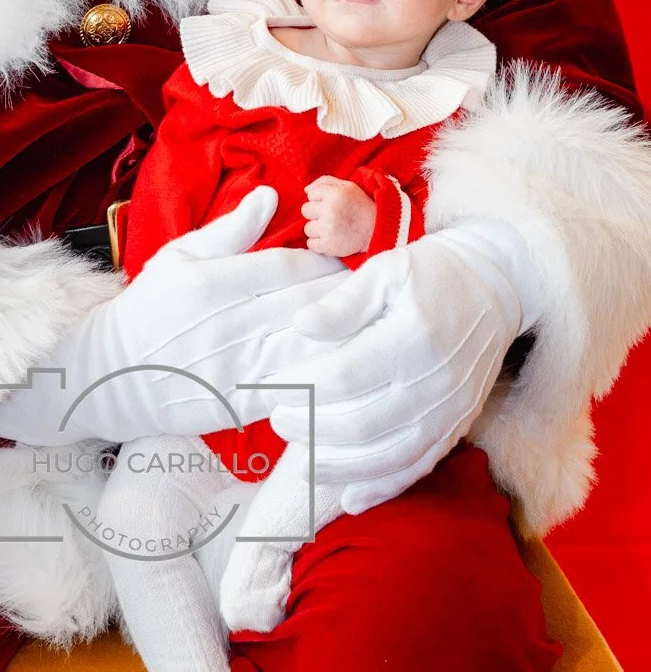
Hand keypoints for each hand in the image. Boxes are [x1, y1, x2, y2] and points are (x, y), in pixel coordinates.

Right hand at [0, 187, 349, 444]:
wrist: (113, 376)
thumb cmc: (149, 308)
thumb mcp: (178, 255)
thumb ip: (230, 229)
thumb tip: (270, 195)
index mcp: (213, 282)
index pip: (291, 266)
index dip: (325, 261)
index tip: (341, 258)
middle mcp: (228, 325)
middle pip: (309, 304)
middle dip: (344, 294)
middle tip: (367, 288)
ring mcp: (236, 369)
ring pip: (310, 347)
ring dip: (343, 334)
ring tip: (365, 323)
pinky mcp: (241, 405)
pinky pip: (296, 388)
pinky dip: (323, 374)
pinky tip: (342, 364)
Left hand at [264, 223, 526, 511]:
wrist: (497, 285)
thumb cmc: (431, 272)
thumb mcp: (385, 270)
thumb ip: (342, 303)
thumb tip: (300, 326)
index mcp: (413, 336)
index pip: (345, 377)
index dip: (301, 390)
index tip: (270, 389)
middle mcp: (436, 381)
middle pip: (362, 424)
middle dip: (311, 429)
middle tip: (277, 421)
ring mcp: (450, 410)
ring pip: (387, 456)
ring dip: (338, 466)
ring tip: (300, 459)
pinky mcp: (458, 425)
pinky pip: (418, 468)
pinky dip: (382, 487)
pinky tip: (350, 498)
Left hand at [302, 176, 374, 256]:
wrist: (376, 229)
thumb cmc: (359, 205)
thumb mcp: (347, 186)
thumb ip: (325, 182)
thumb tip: (306, 191)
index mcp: (334, 193)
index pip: (311, 195)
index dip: (320, 199)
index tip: (332, 204)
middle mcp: (330, 210)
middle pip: (305, 211)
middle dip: (316, 213)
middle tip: (332, 216)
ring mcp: (329, 229)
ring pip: (307, 228)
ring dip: (318, 230)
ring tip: (333, 228)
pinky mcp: (329, 245)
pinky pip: (311, 244)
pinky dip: (318, 244)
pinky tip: (330, 239)